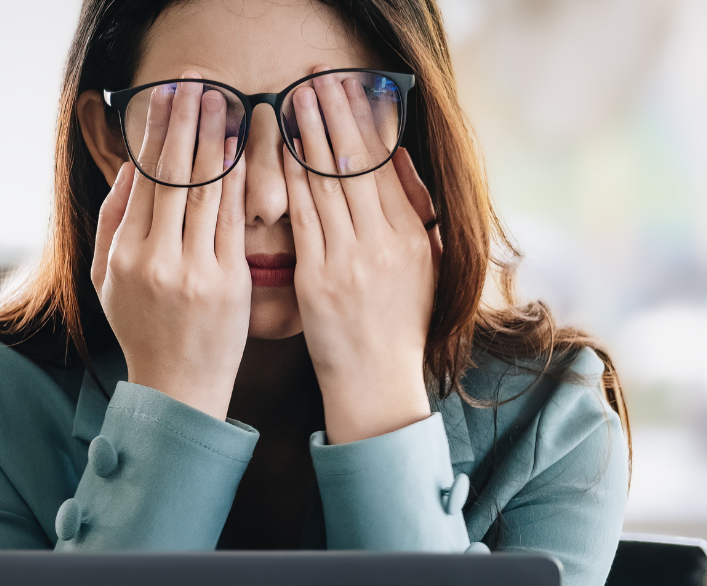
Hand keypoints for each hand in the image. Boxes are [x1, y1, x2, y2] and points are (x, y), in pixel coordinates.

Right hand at [90, 72, 250, 419]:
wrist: (178, 388)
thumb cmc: (143, 330)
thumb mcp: (106, 280)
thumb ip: (112, 222)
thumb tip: (129, 170)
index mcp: (123, 255)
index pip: (143, 180)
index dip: (157, 132)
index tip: (169, 96)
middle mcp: (155, 259)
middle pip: (173, 176)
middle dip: (186, 122)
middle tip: (197, 83)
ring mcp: (194, 271)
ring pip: (206, 192)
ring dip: (216, 140)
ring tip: (223, 102)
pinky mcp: (229, 284)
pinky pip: (234, 221)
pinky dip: (239, 182)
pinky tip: (244, 152)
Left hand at [282, 68, 441, 443]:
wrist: (378, 386)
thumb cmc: (398, 328)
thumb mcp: (426, 266)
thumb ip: (416, 211)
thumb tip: (400, 158)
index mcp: (411, 237)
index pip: (385, 165)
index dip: (364, 121)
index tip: (349, 88)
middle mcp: (384, 243)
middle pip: (356, 164)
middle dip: (334, 114)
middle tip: (315, 77)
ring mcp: (350, 261)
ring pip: (328, 183)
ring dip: (309, 135)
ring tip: (296, 98)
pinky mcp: (319, 280)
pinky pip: (303, 218)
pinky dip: (291, 181)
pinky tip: (280, 152)